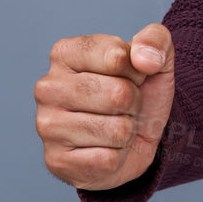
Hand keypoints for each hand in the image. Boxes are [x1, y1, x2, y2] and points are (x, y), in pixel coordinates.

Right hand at [34, 26, 174, 190]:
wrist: (132, 141)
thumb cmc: (136, 94)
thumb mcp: (154, 59)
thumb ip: (155, 40)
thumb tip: (146, 60)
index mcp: (65, 53)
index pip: (117, 56)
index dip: (137, 70)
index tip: (131, 76)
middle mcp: (48, 88)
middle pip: (118, 94)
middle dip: (134, 103)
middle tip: (124, 106)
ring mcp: (47, 126)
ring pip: (116, 130)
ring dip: (127, 131)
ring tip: (115, 126)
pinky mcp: (55, 161)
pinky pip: (108, 159)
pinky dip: (118, 156)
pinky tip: (105, 149)